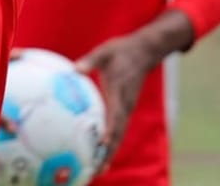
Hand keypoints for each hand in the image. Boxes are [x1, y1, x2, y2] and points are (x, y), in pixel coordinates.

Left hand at [75, 34, 158, 171]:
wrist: (144, 51)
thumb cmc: (120, 51)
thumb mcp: (104, 52)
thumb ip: (90, 60)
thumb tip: (74, 69)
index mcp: (119, 92)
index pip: (115, 117)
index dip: (109, 132)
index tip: (102, 146)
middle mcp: (125, 105)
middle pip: (118, 133)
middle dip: (109, 152)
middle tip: (98, 169)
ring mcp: (127, 108)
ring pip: (119, 133)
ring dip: (110, 151)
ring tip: (98, 169)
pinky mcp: (125, 108)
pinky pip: (118, 127)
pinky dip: (110, 141)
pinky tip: (99, 150)